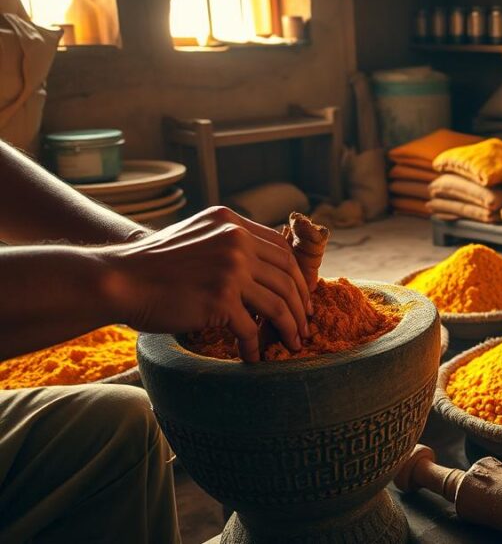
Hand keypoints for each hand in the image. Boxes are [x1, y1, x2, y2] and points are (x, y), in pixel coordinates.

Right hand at [100, 206, 311, 361]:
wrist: (118, 278)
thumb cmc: (153, 264)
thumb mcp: (197, 236)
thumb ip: (228, 243)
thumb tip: (263, 267)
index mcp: (232, 223)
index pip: (282, 249)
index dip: (296, 277)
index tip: (301, 298)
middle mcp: (236, 241)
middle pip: (286, 277)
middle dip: (300, 305)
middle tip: (304, 326)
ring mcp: (230, 269)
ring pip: (278, 304)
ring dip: (289, 328)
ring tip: (292, 344)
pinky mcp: (220, 299)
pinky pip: (251, 328)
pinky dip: (256, 346)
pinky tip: (254, 357)